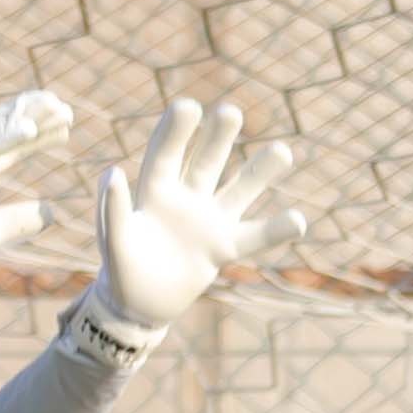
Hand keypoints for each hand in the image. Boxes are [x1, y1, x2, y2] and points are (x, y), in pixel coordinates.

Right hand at [0, 88, 72, 288]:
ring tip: (55, 107)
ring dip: (26, 116)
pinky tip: (29, 129)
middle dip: (36, 113)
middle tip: (66, 108)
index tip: (66, 123)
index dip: (40, 133)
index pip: (13, 145)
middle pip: (6, 128)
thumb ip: (17, 220)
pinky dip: (4, 138)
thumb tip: (53, 213)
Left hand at [88, 99, 305, 337]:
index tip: (188, 106)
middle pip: (206, 162)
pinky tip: (299, 222)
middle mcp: (186, 199)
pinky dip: (276, 231)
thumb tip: (113, 171)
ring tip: (282, 151)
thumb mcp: (114, 241)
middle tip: (230, 112)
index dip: (176, 132)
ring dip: (259, 172)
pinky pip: (254, 237)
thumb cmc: (121, 270)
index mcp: (155, 192)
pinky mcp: (224, 248)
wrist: (138, 306)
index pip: (167, 156)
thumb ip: (115, 209)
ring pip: (238, 190)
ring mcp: (208, 221)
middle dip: (219, 138)